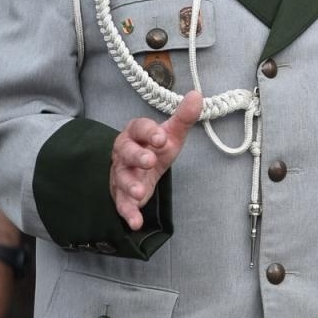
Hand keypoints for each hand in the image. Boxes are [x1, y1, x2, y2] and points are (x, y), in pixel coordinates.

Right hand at [110, 91, 201, 229]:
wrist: (139, 168)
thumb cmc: (154, 147)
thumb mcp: (171, 134)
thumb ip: (183, 117)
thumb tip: (197, 95)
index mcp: (136, 133)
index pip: (138, 127)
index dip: (149, 131)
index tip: (161, 137)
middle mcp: (124, 152)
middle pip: (126, 151)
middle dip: (137, 155)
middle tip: (150, 160)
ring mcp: (121, 173)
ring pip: (121, 178)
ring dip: (130, 185)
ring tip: (140, 192)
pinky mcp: (121, 194)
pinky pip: (122, 203)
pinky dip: (127, 213)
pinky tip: (135, 223)